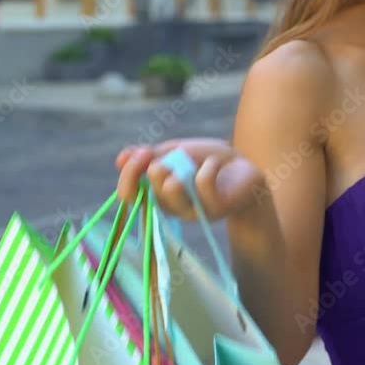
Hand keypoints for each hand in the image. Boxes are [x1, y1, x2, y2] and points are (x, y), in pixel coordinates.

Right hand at [115, 138, 267, 220]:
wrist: (244, 170)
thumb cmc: (208, 162)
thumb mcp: (176, 153)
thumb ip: (150, 156)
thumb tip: (120, 158)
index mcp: (157, 195)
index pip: (129, 195)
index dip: (130, 174)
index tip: (141, 153)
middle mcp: (171, 208)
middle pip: (151, 187)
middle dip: (161, 163)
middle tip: (177, 155)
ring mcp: (192, 212)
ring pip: (172, 189)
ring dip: (185, 165)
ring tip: (196, 163)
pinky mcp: (214, 210)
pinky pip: (202, 183)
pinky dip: (208, 166)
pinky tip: (215, 164)